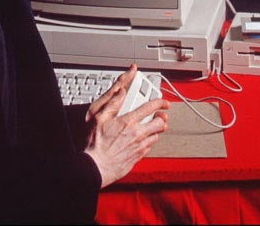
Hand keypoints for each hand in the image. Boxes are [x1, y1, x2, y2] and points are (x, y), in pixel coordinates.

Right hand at [83, 64, 168, 187]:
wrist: (97, 167)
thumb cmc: (96, 143)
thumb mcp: (98, 117)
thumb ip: (112, 103)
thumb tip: (120, 92)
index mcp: (128, 121)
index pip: (150, 108)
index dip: (159, 102)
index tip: (162, 102)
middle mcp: (137, 134)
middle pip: (159, 123)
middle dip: (161, 117)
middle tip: (159, 115)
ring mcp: (139, 147)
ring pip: (156, 136)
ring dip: (156, 130)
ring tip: (151, 127)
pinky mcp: (138, 157)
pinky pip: (149, 147)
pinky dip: (149, 141)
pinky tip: (142, 140)